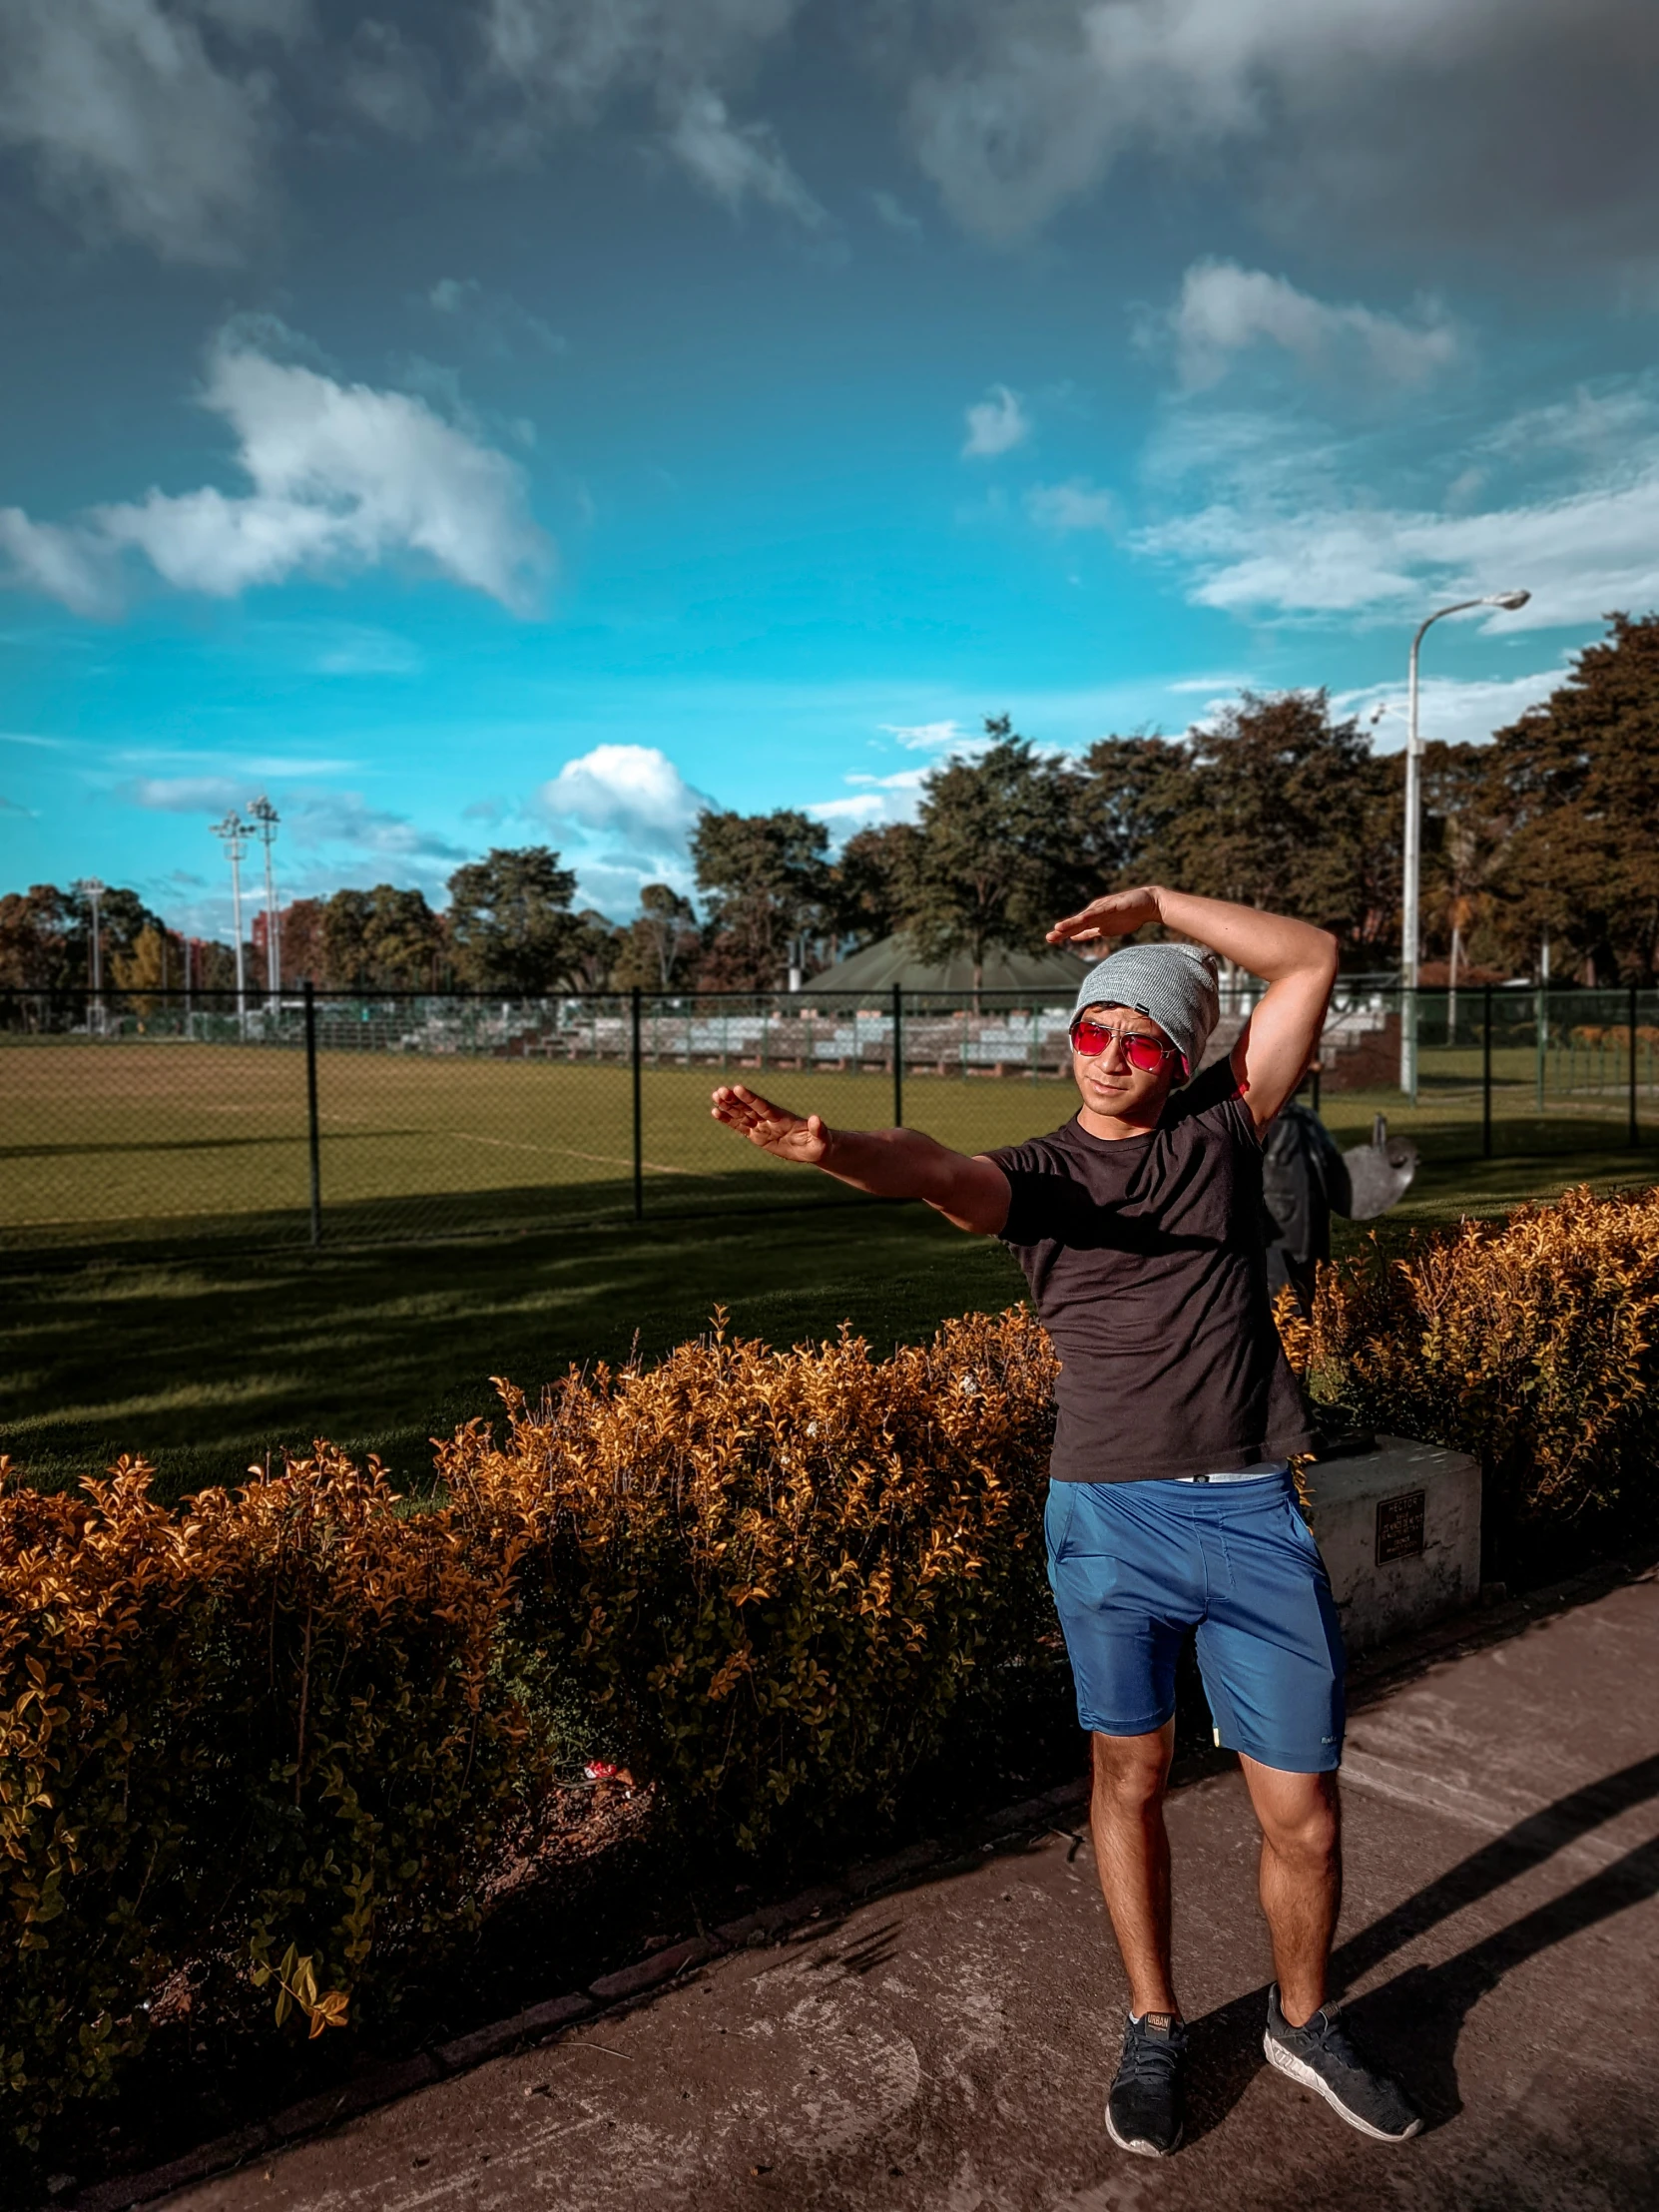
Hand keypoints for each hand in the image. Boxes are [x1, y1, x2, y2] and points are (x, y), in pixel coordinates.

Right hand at [709, 1083, 830, 1165]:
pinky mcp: (757, 1135)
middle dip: (735, 1099)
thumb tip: (816, 1119)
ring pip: (742, 1114)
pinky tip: (715, 1112)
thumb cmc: (820, 1143)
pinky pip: (740, 1126)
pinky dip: (728, 1120)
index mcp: (783, 1117)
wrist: (813, 1148)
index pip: (764, 1106)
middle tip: (720, 1090)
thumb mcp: (822, 1139)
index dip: (751, 1098)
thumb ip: (818, 1129)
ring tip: (714, 1095)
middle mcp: (770, 1119)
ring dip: (728, 1106)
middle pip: (749, 1107)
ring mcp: (762, 1126)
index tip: (738, 1088)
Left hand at [1046, 885, 1160, 945]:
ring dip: (1072, 923)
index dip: (1063, 934)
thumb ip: (1089, 932)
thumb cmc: (1127, 917)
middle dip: (1062, 931)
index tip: (1050, 939)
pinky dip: (1090, 915)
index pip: (1075, 929)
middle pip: (1076, 924)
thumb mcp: (1105, 929)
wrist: (1148, 905)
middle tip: (1049, 937)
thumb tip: (1073, 937)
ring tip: (1059, 928)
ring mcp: (1103, 909)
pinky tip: (1081, 919)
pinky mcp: (1113, 906)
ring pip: (1085, 918)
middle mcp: (1095, 913)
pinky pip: (1100, 912)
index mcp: (1093, 920)